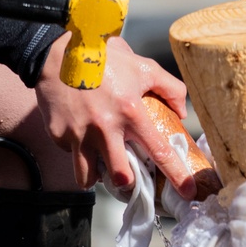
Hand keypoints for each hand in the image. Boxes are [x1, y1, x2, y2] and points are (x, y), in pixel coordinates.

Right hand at [35, 33, 194, 196]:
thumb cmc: (105, 59)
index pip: (159, 152)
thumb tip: (182, 112)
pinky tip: (82, 133)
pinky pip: (71, 154)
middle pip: (120, 176)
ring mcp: (79, 134)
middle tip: (129, 175)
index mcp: (131, 112)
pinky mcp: (58, 135)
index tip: (188, 193)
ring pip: (88, 177)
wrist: (57, 53)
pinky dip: (79, 150)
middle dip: (127, 182)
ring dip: (98, 175)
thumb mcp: (144, 67)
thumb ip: (170, 88)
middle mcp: (105, 128)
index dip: (176, 175)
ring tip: (102, 161)